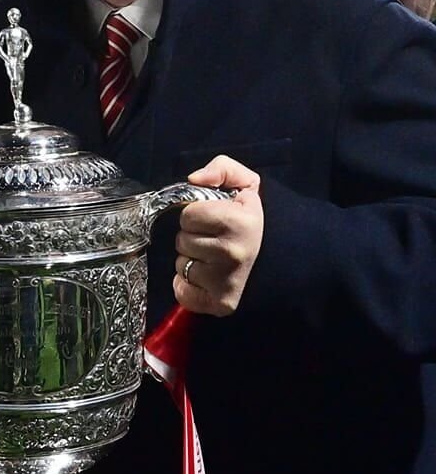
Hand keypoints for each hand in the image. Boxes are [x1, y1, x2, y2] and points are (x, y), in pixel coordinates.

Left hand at [172, 155, 263, 316]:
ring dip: (193, 261)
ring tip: (217, 258)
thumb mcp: (250, 185)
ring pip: (181, 265)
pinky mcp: (221, 303)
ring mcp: (226, 281)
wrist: (293, 260)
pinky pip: (183, 293)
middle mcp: (231, 253)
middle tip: (218, 239)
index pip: (188, 215)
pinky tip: (208, 279)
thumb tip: (193, 179)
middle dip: (195, 237)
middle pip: (182, 240)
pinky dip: (189, 287)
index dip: (199, 214)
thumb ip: (222, 169)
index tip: (216, 218)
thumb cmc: (262, 221)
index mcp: (238, 222)